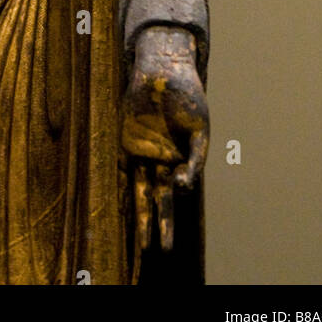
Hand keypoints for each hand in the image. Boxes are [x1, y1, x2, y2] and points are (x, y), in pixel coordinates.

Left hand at [121, 25, 207, 261]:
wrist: (165, 70)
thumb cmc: (187, 98)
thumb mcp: (199, 130)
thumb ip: (195, 159)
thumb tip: (185, 186)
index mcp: (179, 159)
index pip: (175, 196)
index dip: (171, 218)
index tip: (170, 240)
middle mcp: (160, 161)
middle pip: (160, 200)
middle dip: (162, 225)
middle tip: (164, 251)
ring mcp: (143, 152)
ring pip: (142, 191)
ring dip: (142, 215)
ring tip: (144, 242)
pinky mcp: (127, 141)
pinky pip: (124, 169)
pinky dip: (123, 188)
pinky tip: (123, 208)